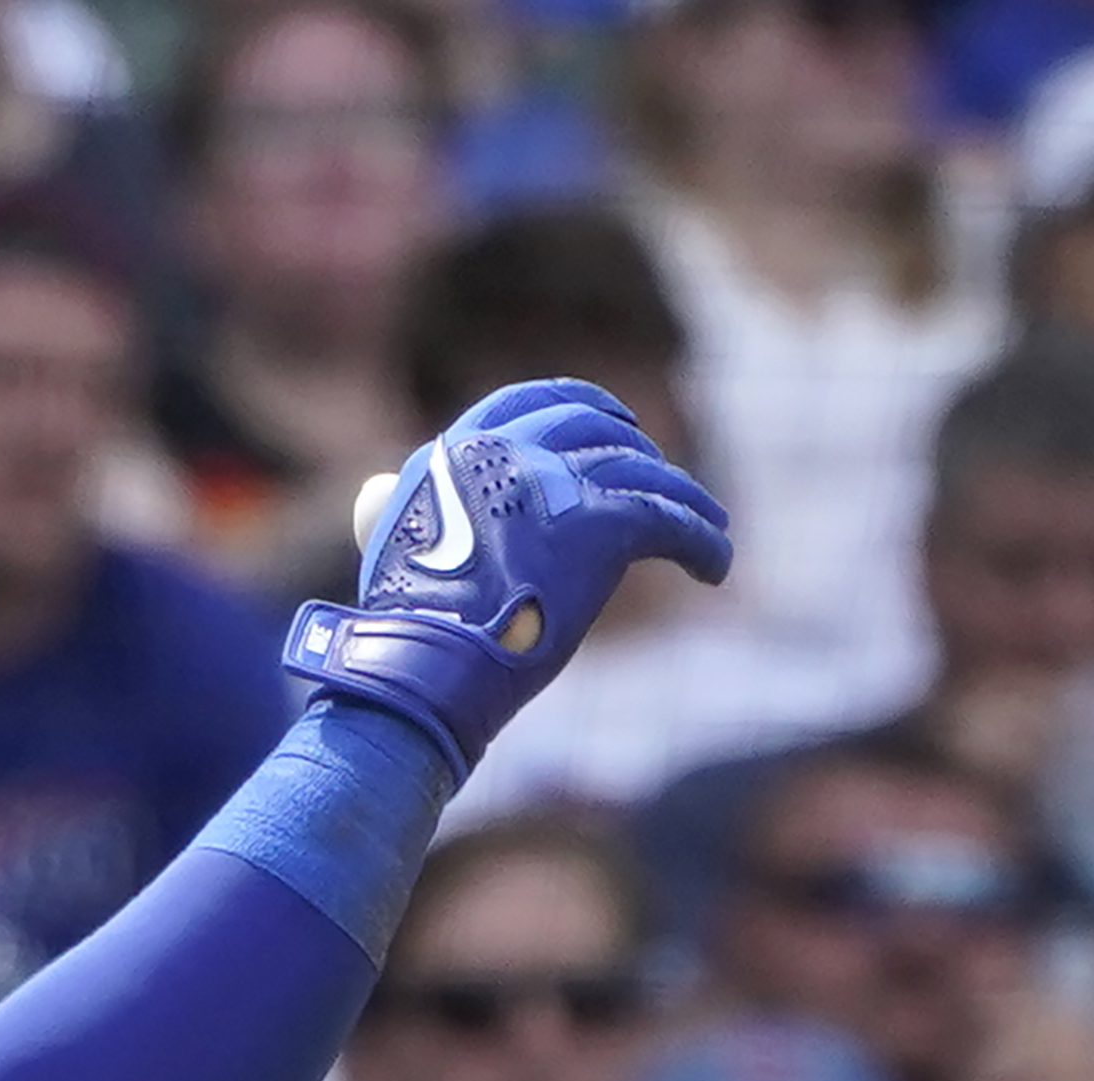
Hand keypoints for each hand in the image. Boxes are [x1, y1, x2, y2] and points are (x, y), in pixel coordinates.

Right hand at [282, 379, 732, 771]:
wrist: (422, 664)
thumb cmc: (403, 625)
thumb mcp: (390, 543)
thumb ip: (396, 506)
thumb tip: (376, 491)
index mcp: (458, 450)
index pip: (531, 402)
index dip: (581, 405)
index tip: (614, 421)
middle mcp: (510, 451)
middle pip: (598, 432)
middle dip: (639, 452)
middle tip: (664, 480)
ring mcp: (558, 483)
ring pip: (646, 477)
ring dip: (686, 500)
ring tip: (710, 529)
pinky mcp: (602, 525)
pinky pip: (672, 520)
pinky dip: (703, 541)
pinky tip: (717, 566)